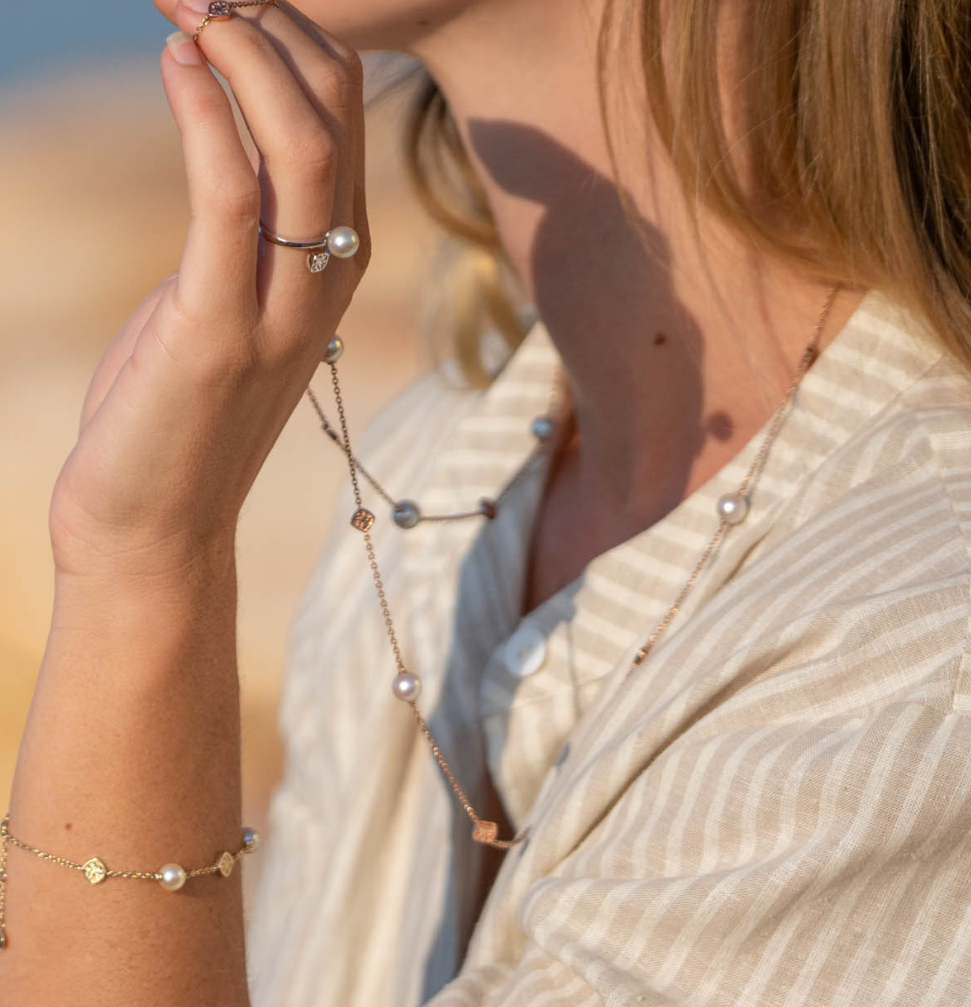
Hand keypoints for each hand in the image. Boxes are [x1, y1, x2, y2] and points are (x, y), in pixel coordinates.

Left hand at [48, 0, 369, 582]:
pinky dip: (208, 119)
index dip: (296, 35)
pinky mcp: (222, 331)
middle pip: (337, 115)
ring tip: (192, 7)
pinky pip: (232, 200)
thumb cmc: (176, 410)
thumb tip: (219, 129)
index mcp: (335, 264)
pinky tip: (178, 65)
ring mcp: (285, 308)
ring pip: (305, 149)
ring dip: (249, 58)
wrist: (158, 525)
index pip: (345, 117)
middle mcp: (329, 278)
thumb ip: (242, 225)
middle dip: (276, 26)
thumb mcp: (219, 299)